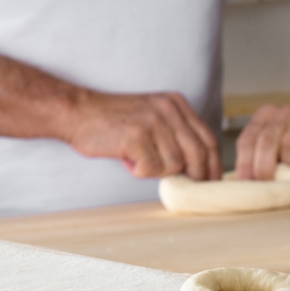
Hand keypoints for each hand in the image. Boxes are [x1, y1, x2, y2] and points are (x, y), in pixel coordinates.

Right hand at [65, 90, 219, 180]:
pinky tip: (126, 158)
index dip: (214, 165)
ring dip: (156, 170)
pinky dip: (139, 170)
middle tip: (184, 186)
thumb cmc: (113, 122)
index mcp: (176, 104)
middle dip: (195, 176)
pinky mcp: (137, 136)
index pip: (208, 139)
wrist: (76, 112)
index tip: (212, 182)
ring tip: (137, 158)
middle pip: (198, 154)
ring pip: (174, 164)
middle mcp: (168, 110)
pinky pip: (151, 168)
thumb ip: (175, 136)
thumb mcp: (152, 118)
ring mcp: (153, 121)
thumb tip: (199, 169)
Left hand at [235, 104, 289, 179]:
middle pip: (267, 141)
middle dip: (264, 166)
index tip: (244, 180)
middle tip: (266, 182)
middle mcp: (284, 113)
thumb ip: (260, 155)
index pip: (248, 138)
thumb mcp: (277, 145)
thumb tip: (245, 181)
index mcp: (266, 115)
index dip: (244, 162)